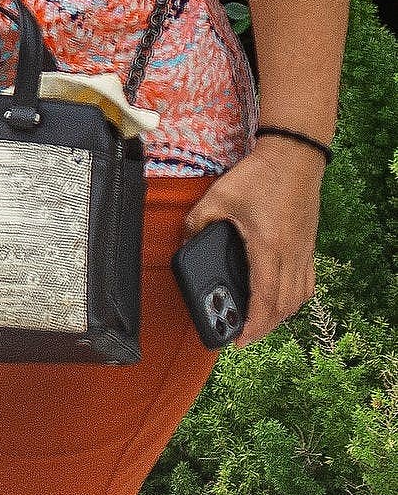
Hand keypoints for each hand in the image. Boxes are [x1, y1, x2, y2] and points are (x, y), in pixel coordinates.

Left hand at [184, 135, 324, 345]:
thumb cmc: (260, 175)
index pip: (265, 296)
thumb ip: (197, 224)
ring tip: (260, 324)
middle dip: (264, 327)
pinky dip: (294, 298)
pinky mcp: (309, 243)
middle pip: (284, 304)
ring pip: (299, 296)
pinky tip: (280, 301)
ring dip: (281, 315)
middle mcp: (292, 252)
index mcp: (269, 246)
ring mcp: (305, 249)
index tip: (240, 340)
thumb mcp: (217, 198)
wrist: (296, 154)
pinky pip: (306, 281)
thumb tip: (186, 243)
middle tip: (244, 337)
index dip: (253, 323)